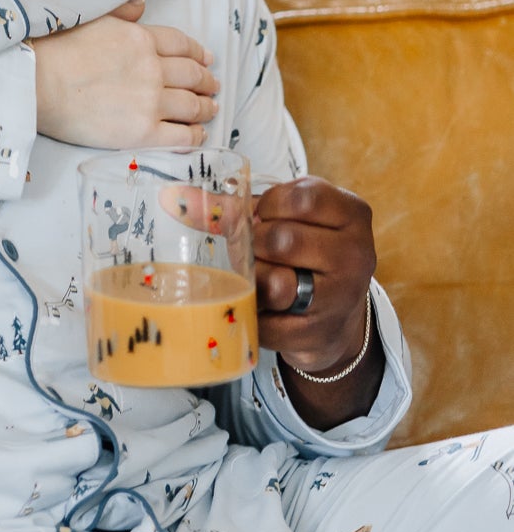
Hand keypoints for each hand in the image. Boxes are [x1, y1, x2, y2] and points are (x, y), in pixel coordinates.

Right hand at [32, 5, 218, 148]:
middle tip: (212, 86)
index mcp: (141, 38)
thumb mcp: (91, 18)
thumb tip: (142, 5)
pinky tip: (198, 134)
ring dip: (206, 108)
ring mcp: (150, 101)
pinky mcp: (142, 132)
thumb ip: (121, 13)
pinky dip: (195, 135)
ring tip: (211, 109)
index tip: (205, 59)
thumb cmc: (55, 50)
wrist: (36, 83)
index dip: (198, 53)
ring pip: (191, 105)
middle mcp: (152, 68)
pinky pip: (180, 135)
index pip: (182, 45)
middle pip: (192, 75)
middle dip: (206, 81)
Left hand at [253, 176, 376, 373]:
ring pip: (275, 283)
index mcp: (353, 214)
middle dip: (255, 245)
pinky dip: (253, 314)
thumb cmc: (304, 255)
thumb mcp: (288, 218)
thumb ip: (237, 206)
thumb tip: (174, 197)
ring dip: (254, 280)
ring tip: (260, 277)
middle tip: (257, 251)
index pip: (301, 198)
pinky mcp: (320, 333)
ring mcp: (342, 297)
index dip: (269, 206)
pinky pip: (267, 322)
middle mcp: (356, 254)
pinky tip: (262, 307)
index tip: (265, 217)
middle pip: (282, 239)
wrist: (335, 316)